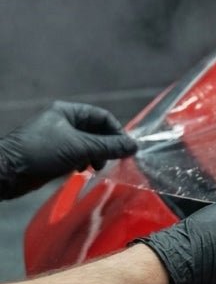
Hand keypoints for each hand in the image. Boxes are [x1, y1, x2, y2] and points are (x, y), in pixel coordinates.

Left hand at [0, 102, 137, 198]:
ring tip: (94, 168)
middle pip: (96, 131)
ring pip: (88, 144)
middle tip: (111, 161)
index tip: (126, 149)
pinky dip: (83, 162)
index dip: (117, 132)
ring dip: (96, 156)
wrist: (7, 172)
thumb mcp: (79, 147)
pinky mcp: (53, 153)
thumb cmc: (42, 152)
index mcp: (68, 111)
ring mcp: (58, 137)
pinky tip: (80, 171)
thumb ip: (109, 147)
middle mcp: (64, 121)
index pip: (102, 117)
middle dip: (106, 146)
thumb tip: (135, 147)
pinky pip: (77, 154)